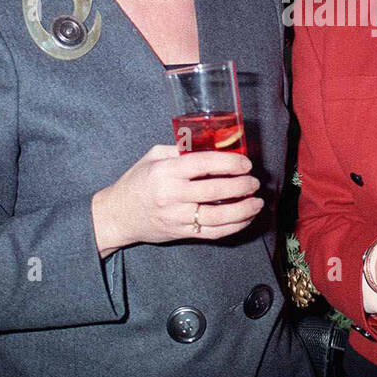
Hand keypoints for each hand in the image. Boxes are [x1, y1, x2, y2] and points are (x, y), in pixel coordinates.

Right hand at [92, 145, 262, 255]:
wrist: (118, 215)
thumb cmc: (136, 182)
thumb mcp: (153, 157)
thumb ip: (180, 150)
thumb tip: (211, 143)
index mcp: (166, 172)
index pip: (203, 164)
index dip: (229, 163)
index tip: (246, 163)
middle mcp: (172, 195)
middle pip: (215, 191)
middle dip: (242, 186)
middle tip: (255, 182)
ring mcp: (177, 217)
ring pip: (218, 217)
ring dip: (243, 209)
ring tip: (257, 202)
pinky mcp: (181, 233)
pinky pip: (213, 233)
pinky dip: (234, 227)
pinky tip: (246, 218)